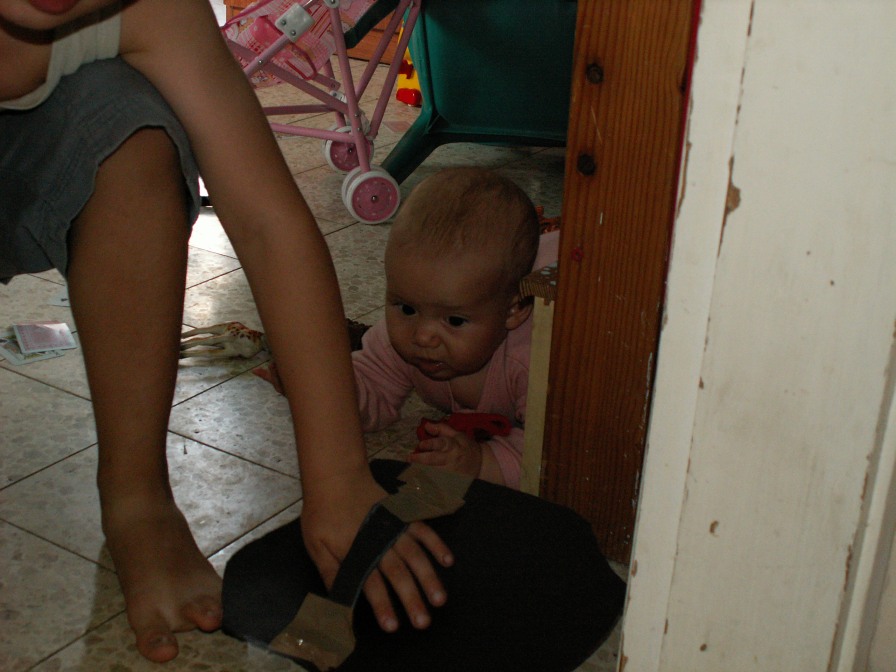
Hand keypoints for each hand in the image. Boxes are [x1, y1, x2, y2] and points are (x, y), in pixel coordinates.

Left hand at [299, 465, 453, 631]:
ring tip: (440, 599)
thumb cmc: (323, 514)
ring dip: (429, 578)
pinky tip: (448, 561)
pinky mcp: (402, 515)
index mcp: (357, 553)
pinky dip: (437, 544)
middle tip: (423, 622)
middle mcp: (379, 542)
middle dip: (412, 599)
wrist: (336, 476)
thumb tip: (337, 599)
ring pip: (415, 555)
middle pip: (398, 574)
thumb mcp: (316, 546)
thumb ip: (331, 572)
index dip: (382, 605)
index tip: (393, 626)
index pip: (371, 584)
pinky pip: (423, 530)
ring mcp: (394, 527)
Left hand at [409, 421, 482, 477]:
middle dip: (420, 459)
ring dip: (420, 472)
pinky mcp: (451, 483)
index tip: (420, 445)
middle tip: (409, 458)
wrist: (481, 465)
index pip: (442, 444)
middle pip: (434, 460)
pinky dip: (427, 483)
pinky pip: (437, 484)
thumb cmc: (466, 447)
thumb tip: (426, 425)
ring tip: (410, 470)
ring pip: (433, 473)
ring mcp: (451, 473)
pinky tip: (418, 481)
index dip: (430, 444)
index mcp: (454, 446)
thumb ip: (442, 429)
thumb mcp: (458, 435)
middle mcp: (452, 460)